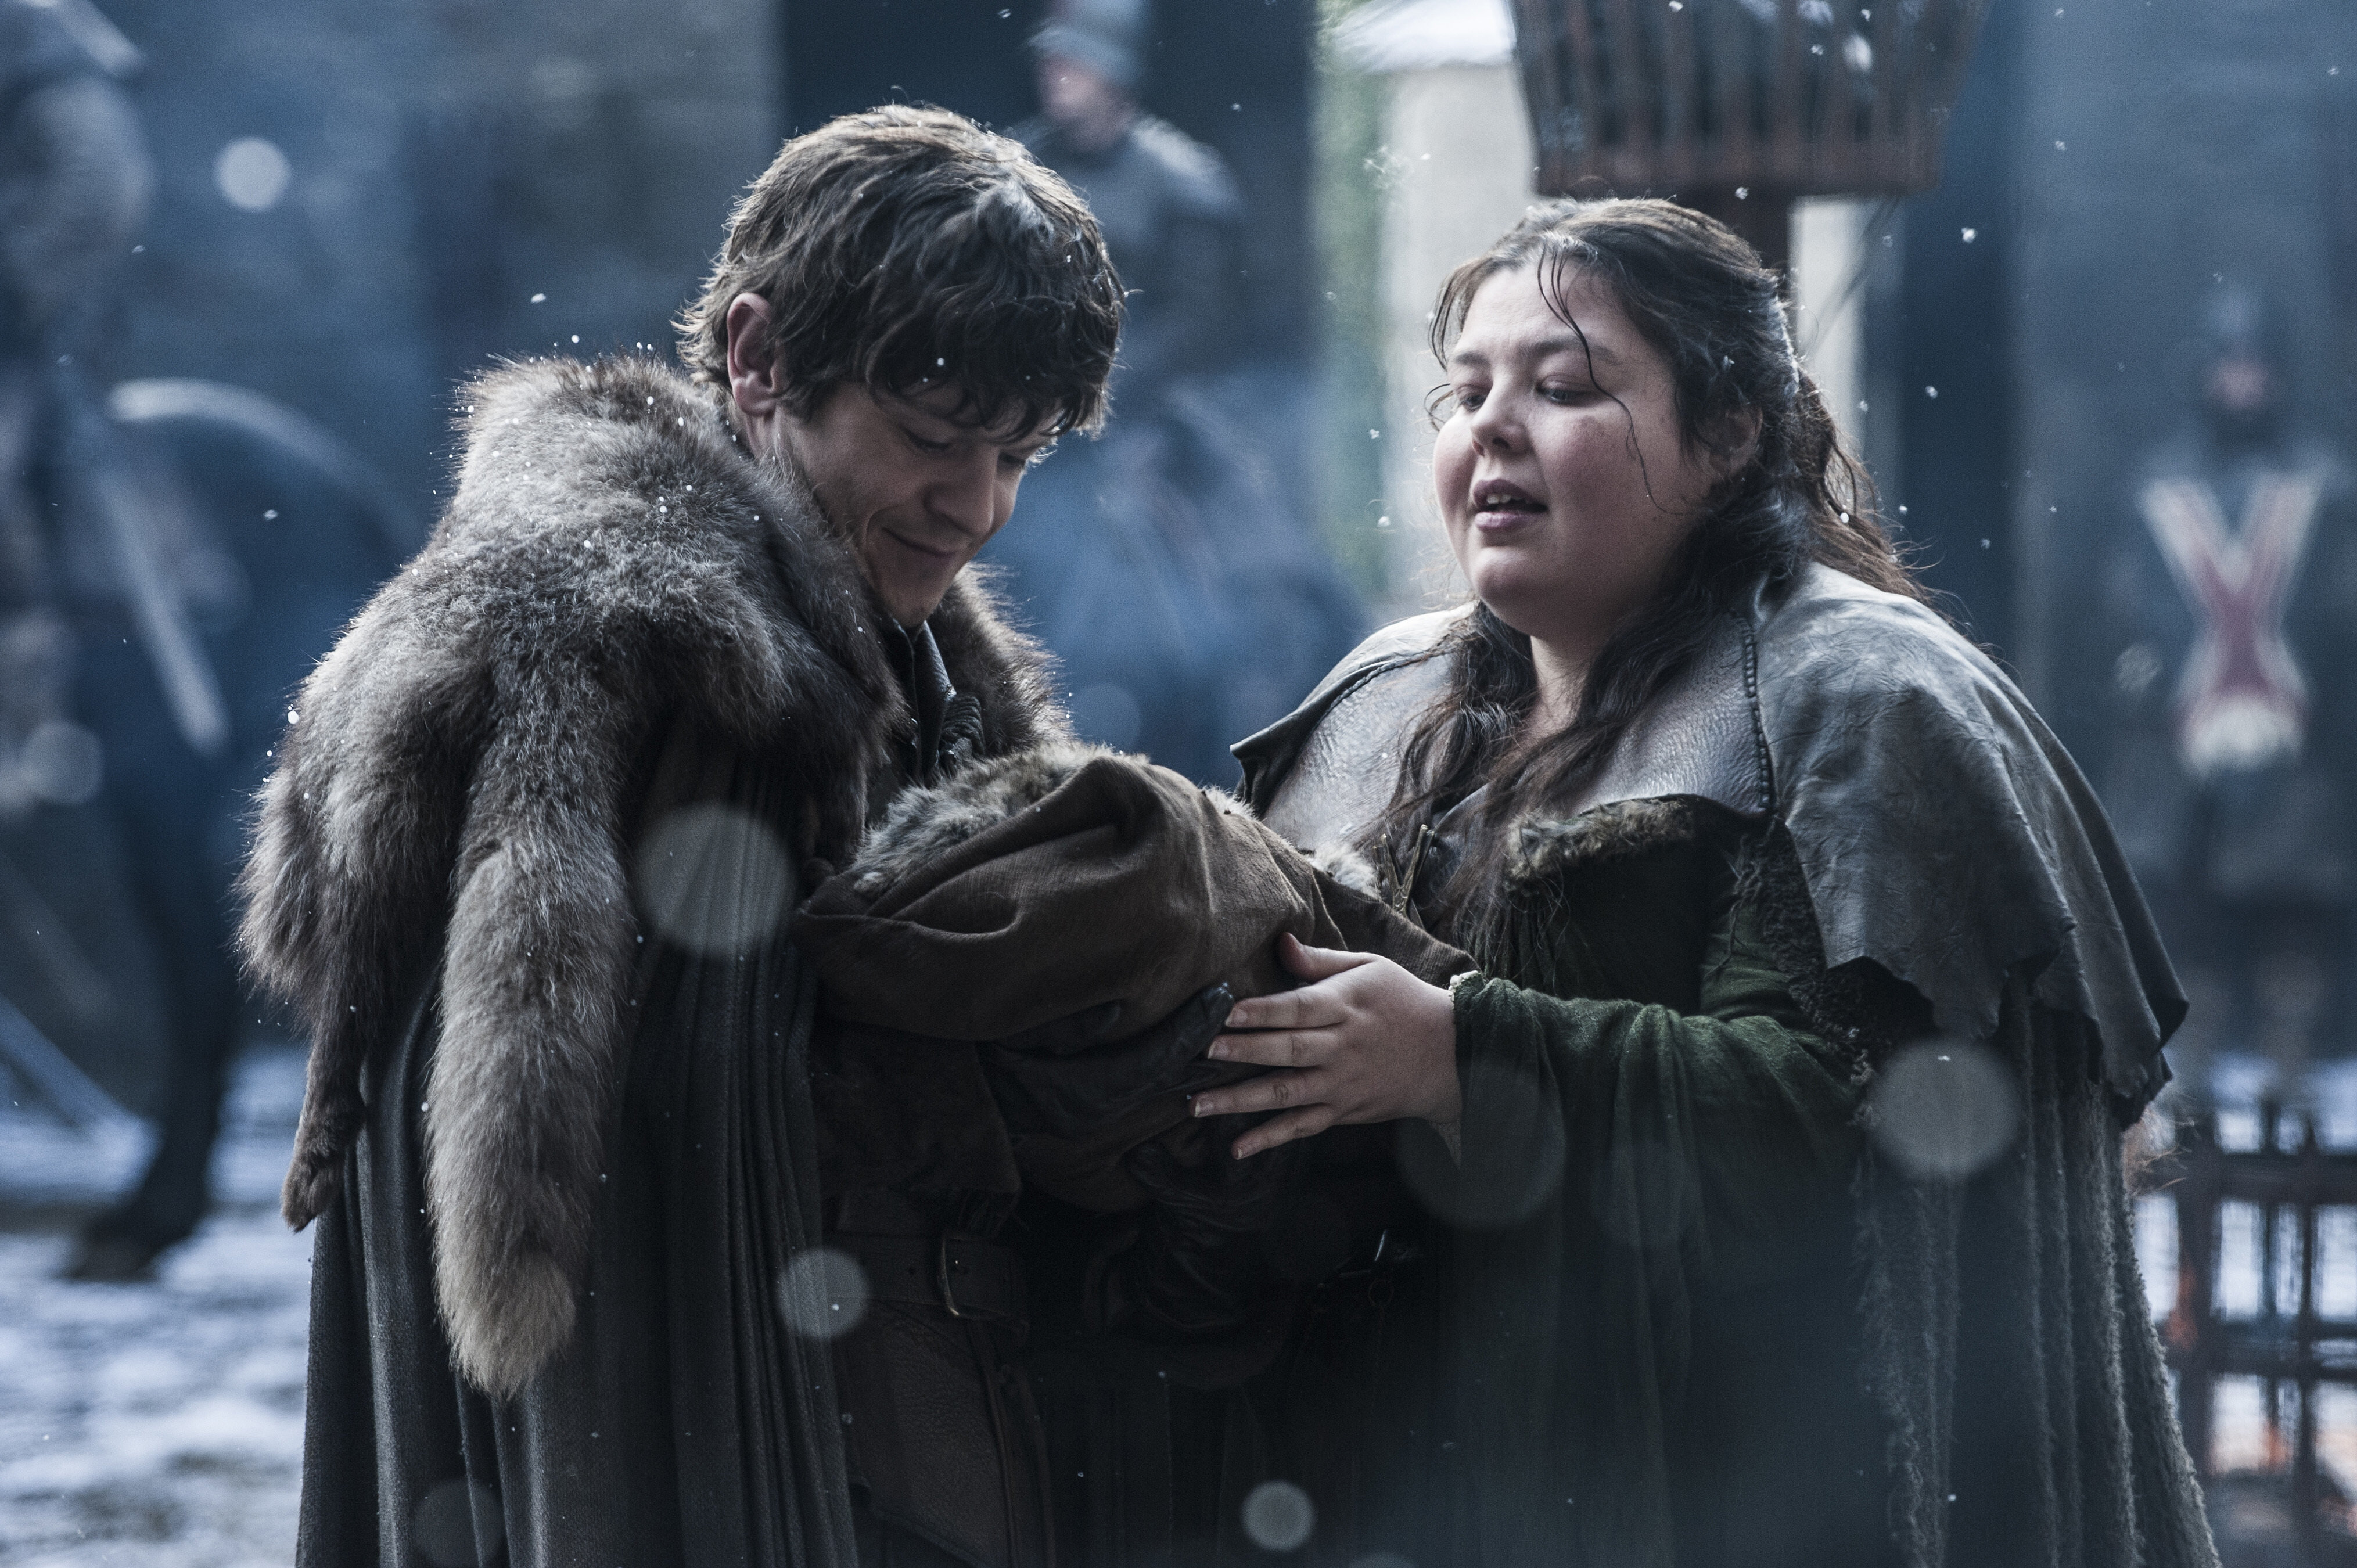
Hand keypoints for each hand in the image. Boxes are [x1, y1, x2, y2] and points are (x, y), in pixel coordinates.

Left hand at [1190, 934, 1460, 1158]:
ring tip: (1197, 1106)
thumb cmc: (1402, 1001)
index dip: (1263, 1011)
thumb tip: (1281, 942)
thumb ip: (1321, 961)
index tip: (1227, 1013)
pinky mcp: (1343, 1111)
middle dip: (1244, 1052)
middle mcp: (1342, 1047)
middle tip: (1203, 1052)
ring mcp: (1342, 1084)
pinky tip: (1238, 1148)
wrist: (1450, 1054)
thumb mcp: (1370, 968)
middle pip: (1288, 1051)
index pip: (1299, 1008)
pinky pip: (1303, 1127)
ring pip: (1287, 1094)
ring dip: (1241, 1101)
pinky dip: (1271, 1139)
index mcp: (1346, 1006)